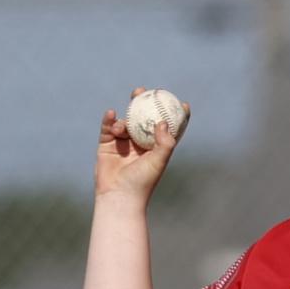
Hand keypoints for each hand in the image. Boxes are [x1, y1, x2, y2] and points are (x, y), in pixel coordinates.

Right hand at [93, 87, 189, 202]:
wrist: (118, 196)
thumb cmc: (142, 183)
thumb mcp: (158, 162)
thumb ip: (165, 142)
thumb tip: (163, 122)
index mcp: (155, 148)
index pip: (167, 129)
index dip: (174, 115)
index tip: (182, 103)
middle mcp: (140, 144)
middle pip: (143, 119)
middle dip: (143, 103)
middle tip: (142, 91)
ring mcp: (123, 143)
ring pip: (125, 122)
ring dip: (123, 120)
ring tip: (122, 128)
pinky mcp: (107, 145)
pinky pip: (108, 127)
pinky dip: (109, 119)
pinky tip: (110, 114)